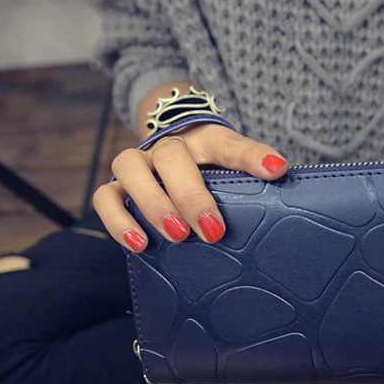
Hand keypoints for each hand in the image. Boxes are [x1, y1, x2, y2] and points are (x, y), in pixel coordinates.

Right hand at [94, 119, 288, 252]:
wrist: (167, 159)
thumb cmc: (205, 171)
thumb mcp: (229, 167)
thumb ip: (249, 170)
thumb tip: (279, 172)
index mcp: (203, 139)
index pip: (228, 142)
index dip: (252, 157)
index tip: (275, 171)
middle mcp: (165, 146)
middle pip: (171, 154)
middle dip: (191, 194)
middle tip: (212, 230)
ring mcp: (137, 165)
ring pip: (129, 166)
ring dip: (152, 202)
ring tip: (175, 235)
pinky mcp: (114, 187)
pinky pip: (104, 197)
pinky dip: (117, 220)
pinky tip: (139, 244)